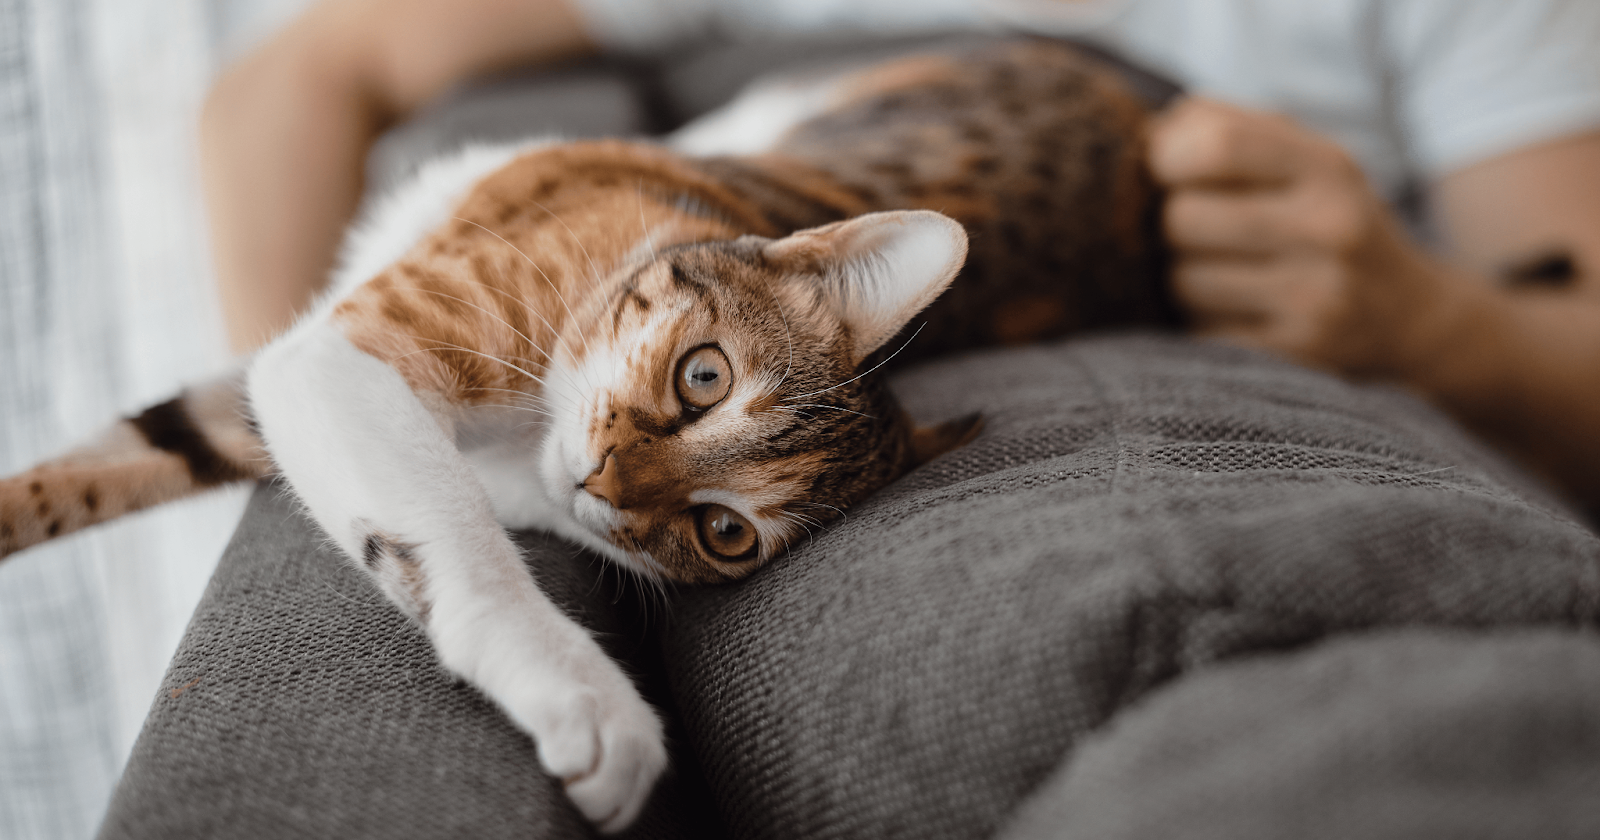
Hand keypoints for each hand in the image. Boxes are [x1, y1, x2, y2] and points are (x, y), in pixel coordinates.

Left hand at [1147, 97, 1456, 376]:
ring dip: (1182, 278)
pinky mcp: (1296, 355)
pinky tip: (1236, 311)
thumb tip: (1151, 129)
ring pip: (1182, 282)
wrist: (1409, 316)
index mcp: (1328, 167)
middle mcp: (1330, 229)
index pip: (1217, 145)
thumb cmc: (1328, 221)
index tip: (1164, 170)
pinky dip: (1202, 322)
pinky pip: (1199, 334)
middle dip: (1169, 223)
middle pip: (1183, 218)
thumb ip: (1228, 126)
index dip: (1166, 156)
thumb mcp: (1303, 158)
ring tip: (1220, 272)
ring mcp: (1316, 298)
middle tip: (1196, 230)